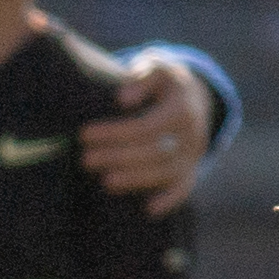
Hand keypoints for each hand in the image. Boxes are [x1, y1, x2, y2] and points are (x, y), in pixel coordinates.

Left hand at [82, 57, 221, 213]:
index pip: (146, 126)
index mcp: (182, 108)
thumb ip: (142, 77)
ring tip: (104, 182)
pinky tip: (149, 211)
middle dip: (117, 157)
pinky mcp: (191, 169)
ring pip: (167, 173)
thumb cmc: (163, 82)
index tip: (84, 134)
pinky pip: (185, 188)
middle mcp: (193, 134)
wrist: (194, 97)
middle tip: (85, 160)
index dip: (114, 133)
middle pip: (154, 152)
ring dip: (135, 180)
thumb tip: (123, 98)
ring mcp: (193, 154)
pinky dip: (170, 200)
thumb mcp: (156, 67)